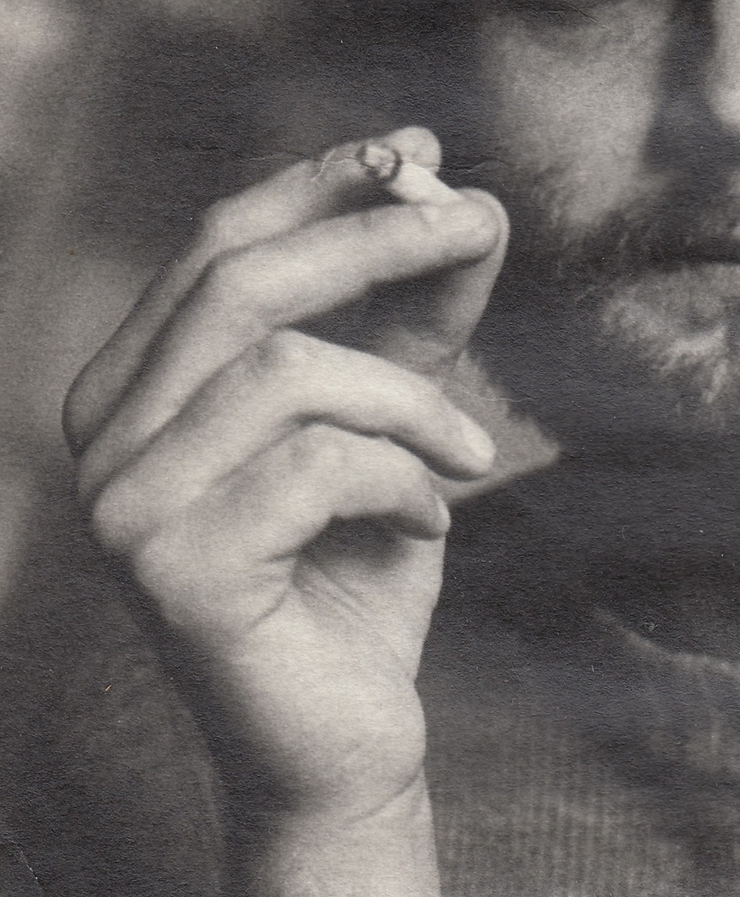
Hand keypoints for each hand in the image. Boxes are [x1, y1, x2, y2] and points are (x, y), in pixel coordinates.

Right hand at [64, 128, 509, 828]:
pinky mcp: (174, 570)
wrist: (343, 747)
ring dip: (410, 399)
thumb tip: (464, 198)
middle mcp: (101, 439)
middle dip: (374, 238)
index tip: (422, 150)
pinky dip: (402, 481)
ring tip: (470, 451)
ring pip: (284, 371)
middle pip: (236, 281)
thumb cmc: (360, 579)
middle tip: (482, 226)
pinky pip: (315, 466)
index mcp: (133, 389)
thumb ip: (413, 319)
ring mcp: (122, 506)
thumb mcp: (393, 424)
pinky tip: (431, 528)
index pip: (216, 247)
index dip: (320, 185)